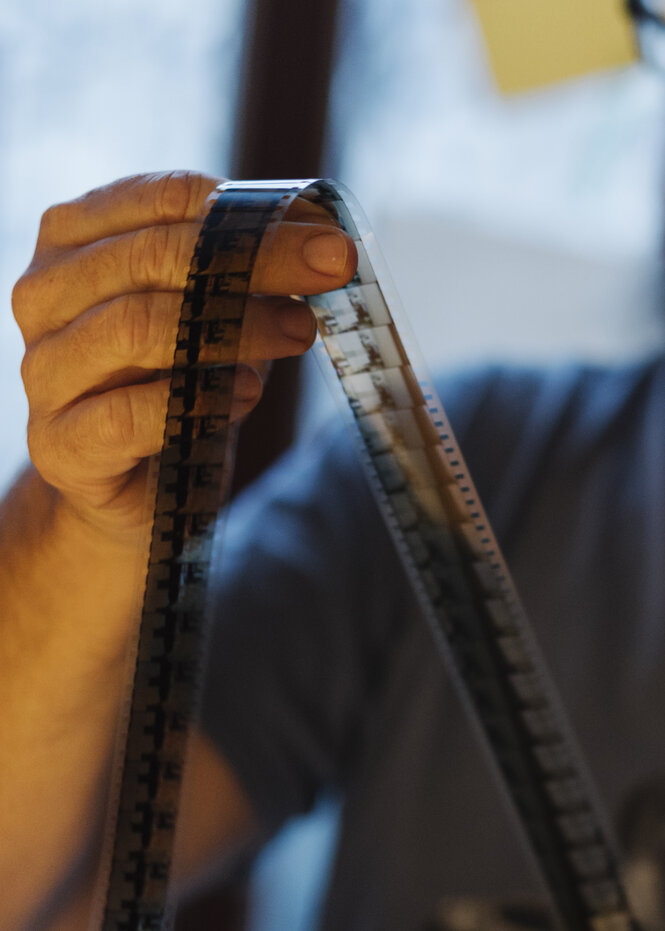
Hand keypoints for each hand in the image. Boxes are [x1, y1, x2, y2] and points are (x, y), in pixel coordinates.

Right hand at [13, 171, 356, 538]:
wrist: (137, 489)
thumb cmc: (176, 386)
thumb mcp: (216, 315)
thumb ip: (251, 273)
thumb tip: (322, 238)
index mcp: (73, 241)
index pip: (161, 199)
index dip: (252, 211)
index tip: (325, 236)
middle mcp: (44, 296)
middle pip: (152, 256)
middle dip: (256, 259)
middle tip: (332, 269)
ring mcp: (44, 371)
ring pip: (135, 326)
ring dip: (233, 327)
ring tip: (298, 333)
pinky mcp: (61, 444)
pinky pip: (128, 413)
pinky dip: (197, 399)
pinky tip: (246, 395)